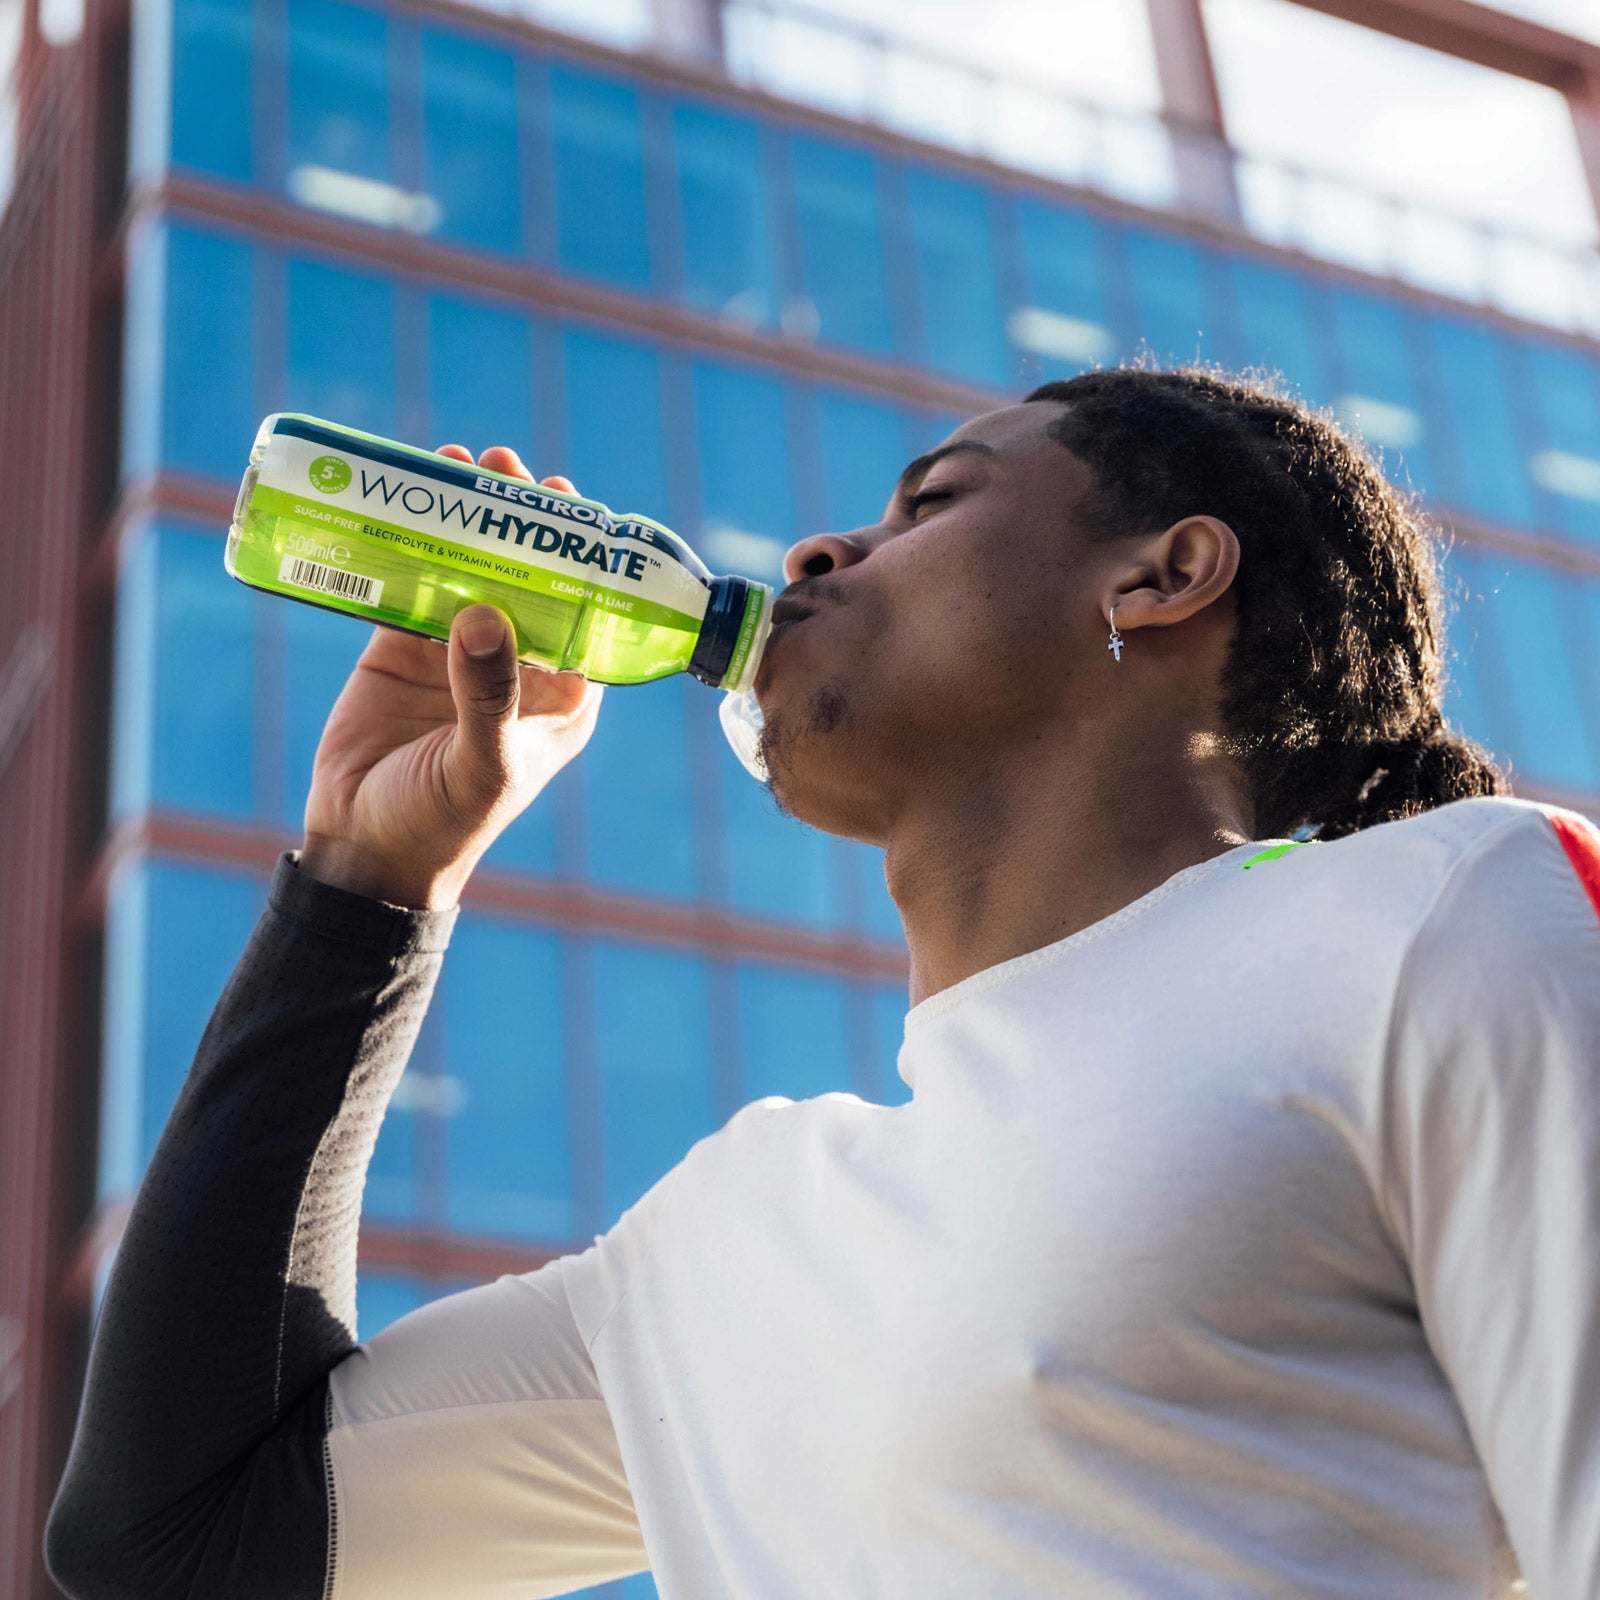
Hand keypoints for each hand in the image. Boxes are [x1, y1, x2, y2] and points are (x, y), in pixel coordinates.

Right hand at [298, 445, 602, 908]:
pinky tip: (399, 498)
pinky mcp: (400, 648)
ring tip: (455, 461)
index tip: (563, 500)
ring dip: (462, 519)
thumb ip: (489, 696)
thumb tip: (485, 614)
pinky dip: (404, 542)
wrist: (363, 851)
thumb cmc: (444, 822)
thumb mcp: (482, 765)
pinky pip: (407, 581)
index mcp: (561, 694)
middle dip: (516, 521)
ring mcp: (457, 652)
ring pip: (467, 569)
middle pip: (526, 576)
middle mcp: (516, 666)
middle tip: (503, 467)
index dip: (577, 554)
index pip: (584, 610)